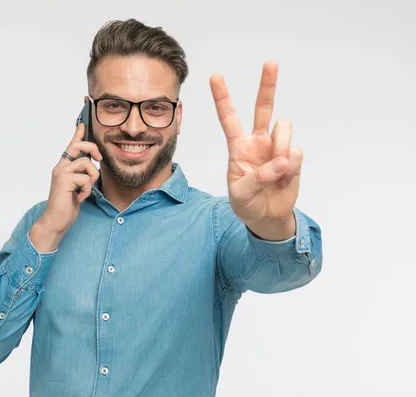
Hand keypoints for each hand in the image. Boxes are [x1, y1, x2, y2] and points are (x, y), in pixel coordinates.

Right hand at [32, 123, 102, 248]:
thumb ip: (82, 175)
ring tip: (85, 190)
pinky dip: (87, 190)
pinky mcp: (64, 181)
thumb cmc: (66, 206)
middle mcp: (60, 167)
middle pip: (79, 146)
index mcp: (64, 167)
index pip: (72, 146)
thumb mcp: (78, 187)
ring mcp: (61, 173)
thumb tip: (94, 165)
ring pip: (87, 164)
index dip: (78, 134)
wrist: (55, 221)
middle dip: (92, 148)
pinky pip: (86, 178)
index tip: (83, 124)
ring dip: (92, 179)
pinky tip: (80, 198)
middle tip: (99, 159)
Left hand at [209, 61, 301, 229]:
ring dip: (281, 147)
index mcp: (238, 147)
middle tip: (270, 63)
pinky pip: (296, 153)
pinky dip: (291, 168)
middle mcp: (258, 142)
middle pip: (264, 108)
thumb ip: (257, 177)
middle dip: (267, 85)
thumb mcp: (241, 194)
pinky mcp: (294, 158)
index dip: (222, 98)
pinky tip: (284, 179)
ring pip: (284, 128)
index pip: (229, 118)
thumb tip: (281, 162)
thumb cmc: (247, 203)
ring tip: (277, 170)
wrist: (267, 217)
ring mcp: (277, 148)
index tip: (215, 76)